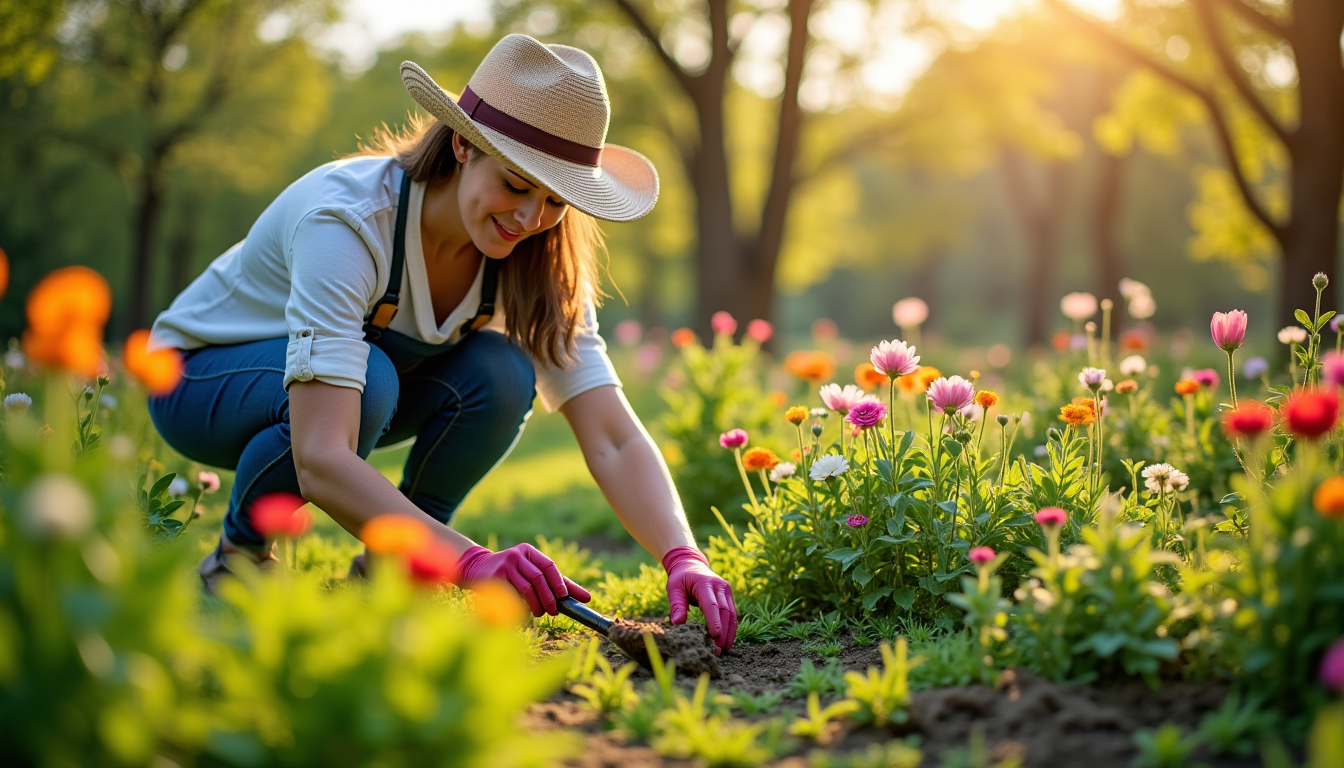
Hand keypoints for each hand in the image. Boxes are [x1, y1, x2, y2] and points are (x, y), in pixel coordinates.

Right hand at [457, 543, 591, 616]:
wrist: (476, 569)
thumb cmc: (512, 573)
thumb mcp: (532, 572)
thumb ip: (558, 583)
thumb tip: (587, 598)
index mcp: (528, 551)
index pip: (549, 566)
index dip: (558, 583)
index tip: (564, 598)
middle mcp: (516, 555)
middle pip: (538, 578)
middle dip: (548, 597)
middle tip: (554, 611)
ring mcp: (503, 565)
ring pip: (526, 588)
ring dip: (536, 604)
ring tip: (539, 613)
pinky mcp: (493, 578)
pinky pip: (512, 596)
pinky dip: (521, 607)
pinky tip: (524, 613)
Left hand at [662, 546, 736, 653]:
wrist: (691, 564)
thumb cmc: (681, 578)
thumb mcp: (674, 588)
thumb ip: (676, 605)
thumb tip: (677, 623)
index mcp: (705, 583)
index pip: (712, 604)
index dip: (714, 621)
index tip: (715, 637)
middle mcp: (719, 586)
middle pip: (724, 611)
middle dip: (723, 632)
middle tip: (718, 650)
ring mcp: (726, 590)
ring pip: (732, 614)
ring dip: (729, 633)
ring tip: (724, 650)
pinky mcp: (729, 596)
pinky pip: (732, 614)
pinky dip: (731, 628)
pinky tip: (727, 641)